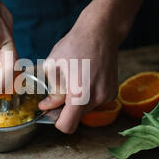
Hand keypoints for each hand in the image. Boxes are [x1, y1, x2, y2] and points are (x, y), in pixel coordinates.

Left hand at [38, 0, 119, 133]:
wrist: (101, 32)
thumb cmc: (75, 45)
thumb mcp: (53, 67)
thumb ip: (51, 92)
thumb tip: (46, 106)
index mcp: (80, 94)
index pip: (67, 126)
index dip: (56, 122)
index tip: (51, 112)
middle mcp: (97, 99)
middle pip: (76, 117)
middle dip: (65, 109)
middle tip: (59, 90)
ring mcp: (107, 96)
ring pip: (85, 110)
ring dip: (76, 101)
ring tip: (74, 79)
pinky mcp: (112, 92)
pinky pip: (94, 102)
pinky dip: (87, 96)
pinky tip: (84, 78)